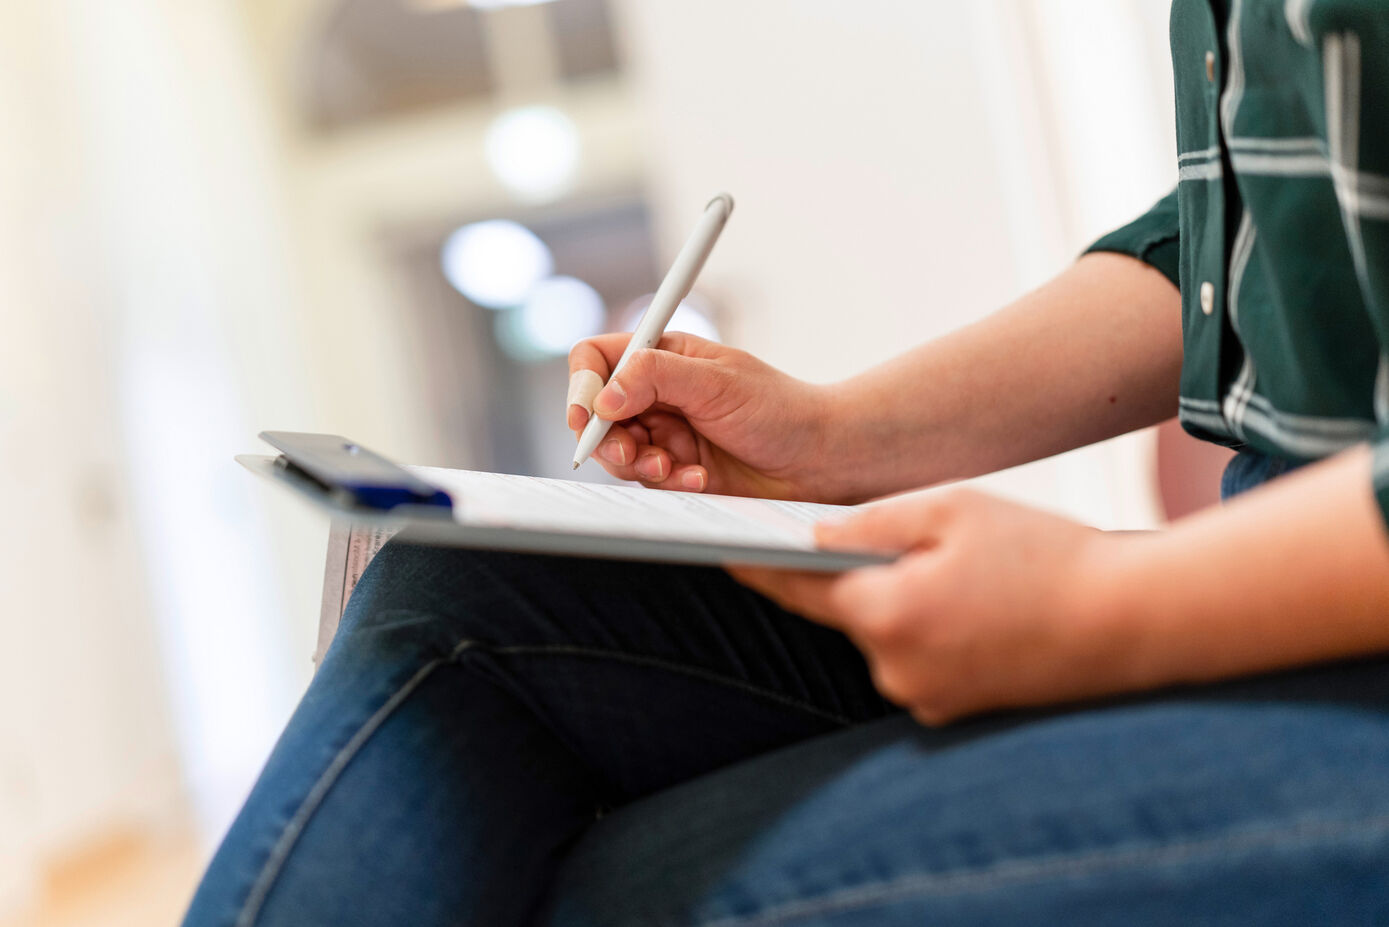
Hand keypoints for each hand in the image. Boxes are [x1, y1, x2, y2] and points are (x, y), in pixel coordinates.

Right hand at [567, 332, 846, 501]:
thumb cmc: (779, 409)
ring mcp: (665, 434)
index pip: (597, 359)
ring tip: (672, 468)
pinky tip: (700, 479)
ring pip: (617, 451)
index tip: (588, 414)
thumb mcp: (716, 382)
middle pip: (596, 413)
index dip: (583, 385)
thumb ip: (655, 377)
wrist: (820, 459)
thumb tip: (602, 395)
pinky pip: (647, 481)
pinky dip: (667, 482)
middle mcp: (657, 394)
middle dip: (607, 437)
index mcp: (663, 357)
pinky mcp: (676, 471)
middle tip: (631, 453)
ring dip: (638, 464)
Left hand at [730, 489, 1136, 723]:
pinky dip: (928, 628)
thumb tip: (818, 535)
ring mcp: (925, 696)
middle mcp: (894, 667)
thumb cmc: (1046, 556)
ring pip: (885, 633)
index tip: (718, 546)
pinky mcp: (954, 708)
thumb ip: (872, 520)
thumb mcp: (952, 508)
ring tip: (956, 569)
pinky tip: (970, 602)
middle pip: (845, 610)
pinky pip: (918, 658)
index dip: (754, 564)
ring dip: (899, 600)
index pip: (795, 588)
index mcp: (886, 613)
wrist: (1131, 620)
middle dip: (856, 573)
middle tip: (887, 536)